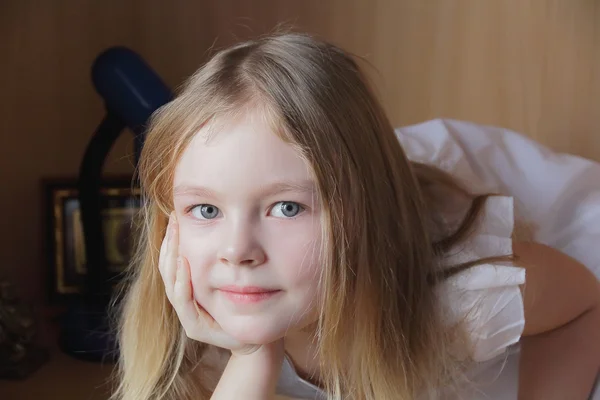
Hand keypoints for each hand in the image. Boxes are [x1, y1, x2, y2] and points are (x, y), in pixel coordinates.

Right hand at [159, 213, 276, 355]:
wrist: (261, 335)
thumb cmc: (250, 301)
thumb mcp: (234, 273)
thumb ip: (221, 253)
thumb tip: (216, 220)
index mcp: (190, 286)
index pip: (172, 259)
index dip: (171, 238)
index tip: (175, 215)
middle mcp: (187, 301)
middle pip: (167, 270)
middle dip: (169, 244)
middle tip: (174, 221)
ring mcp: (189, 316)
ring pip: (171, 285)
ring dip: (173, 259)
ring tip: (176, 238)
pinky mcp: (196, 329)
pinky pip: (185, 304)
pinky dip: (183, 283)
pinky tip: (185, 264)